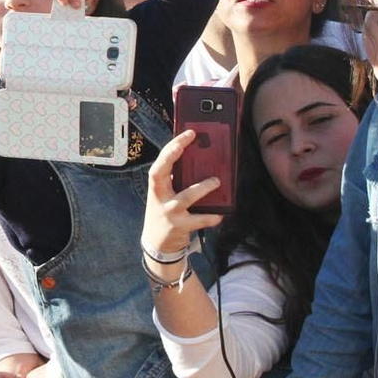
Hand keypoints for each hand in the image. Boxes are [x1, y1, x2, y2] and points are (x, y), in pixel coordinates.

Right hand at [143, 129, 223, 260]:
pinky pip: (198, 220)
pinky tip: (220, 214)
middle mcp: (159, 197)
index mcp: (157, 186)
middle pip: (159, 173)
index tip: (188, 133)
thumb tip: (199, 160)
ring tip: (216, 181)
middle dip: (170, 157)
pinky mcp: (179, 227)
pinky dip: (211, 217)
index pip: (160, 161)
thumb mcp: (165, 195)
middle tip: (183, 145)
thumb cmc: (164, 212)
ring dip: (202, 188)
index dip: (172, 146)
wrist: (157, 244)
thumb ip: (176, 180)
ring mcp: (168, 212)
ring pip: (185, 197)